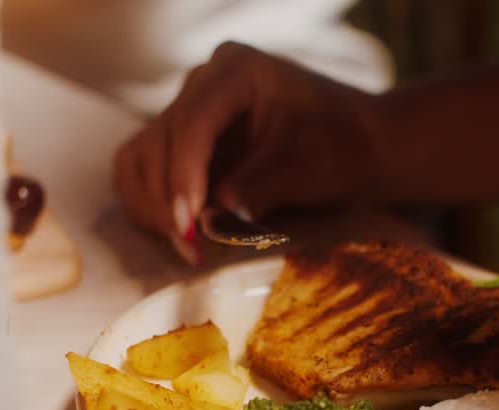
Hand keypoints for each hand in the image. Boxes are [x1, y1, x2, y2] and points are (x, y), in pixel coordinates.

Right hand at [113, 42, 382, 263]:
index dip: (182, 176)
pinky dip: (152, 204)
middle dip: (169, 199)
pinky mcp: (181, 141)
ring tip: (189, 245)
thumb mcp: (309, 167)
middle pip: (159, 141)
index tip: (188, 223)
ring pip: (140, 157)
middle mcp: (203, 82)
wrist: (358, 149)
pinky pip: (141, 169)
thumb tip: (212, 216)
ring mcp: (188, 110)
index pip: (191, 122)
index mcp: (237, 71)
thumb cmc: (341, 150)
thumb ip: (260, 186)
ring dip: (154, 205)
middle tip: (191, 249)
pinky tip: (182, 232)